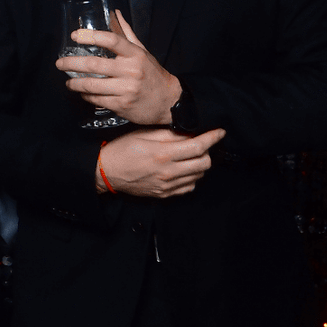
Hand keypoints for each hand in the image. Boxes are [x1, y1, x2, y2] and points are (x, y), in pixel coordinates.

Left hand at [58, 10, 181, 124]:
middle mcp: (130, 71)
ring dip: (74, 83)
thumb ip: (126, 33)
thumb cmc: (152, 73)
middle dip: (71, 63)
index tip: (75, 36)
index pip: (111, 40)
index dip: (91, 36)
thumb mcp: (142, 51)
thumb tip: (114, 13)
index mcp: (135, 54)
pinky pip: (96, 100)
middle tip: (59, 63)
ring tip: (68, 81)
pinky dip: (85, 96)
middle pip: (93, 65)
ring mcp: (126, 89)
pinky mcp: (122, 105)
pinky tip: (82, 92)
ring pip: (91, 85)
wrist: (169, 101)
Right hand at [96, 127, 225, 197]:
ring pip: (199, 176)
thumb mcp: (144, 134)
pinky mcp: (165, 194)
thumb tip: (190, 133)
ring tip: (189, 156)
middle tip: (199, 144)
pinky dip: (191, 177)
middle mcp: (168, 172)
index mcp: (163, 154)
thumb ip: (169, 134)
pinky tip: (182, 169)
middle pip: (204, 163)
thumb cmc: (123, 149)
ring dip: (199, 164)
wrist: (106, 172)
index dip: (213, 138)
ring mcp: (167, 186)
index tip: (220, 132)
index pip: (199, 146)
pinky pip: (189, 187)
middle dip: (207, 151)